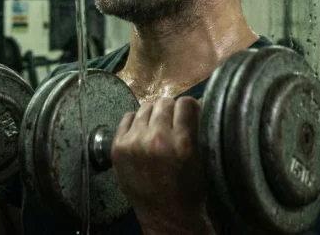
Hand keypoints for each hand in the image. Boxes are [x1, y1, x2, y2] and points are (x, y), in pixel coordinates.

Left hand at [111, 97, 211, 233]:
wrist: (165, 217)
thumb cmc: (188, 190)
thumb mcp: (201, 160)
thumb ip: (196, 130)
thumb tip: (195, 103)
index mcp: (182, 143)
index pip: (185, 103)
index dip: (189, 108)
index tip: (189, 114)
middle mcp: (156, 139)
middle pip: (164, 102)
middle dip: (171, 111)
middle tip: (172, 124)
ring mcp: (134, 142)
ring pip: (145, 108)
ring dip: (153, 116)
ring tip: (157, 129)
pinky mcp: (118, 147)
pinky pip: (127, 117)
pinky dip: (136, 122)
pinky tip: (142, 133)